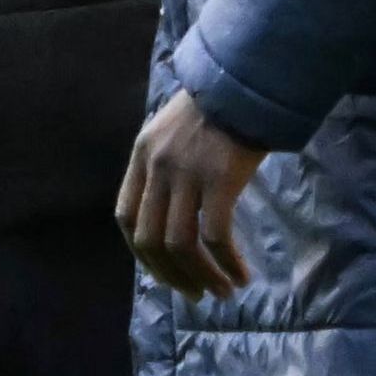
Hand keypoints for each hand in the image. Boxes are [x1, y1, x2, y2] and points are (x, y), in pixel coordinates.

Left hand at [115, 88, 269, 295]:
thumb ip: (166, 165)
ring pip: (180, 245)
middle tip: (194, 293)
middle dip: (170, 275)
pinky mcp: (220, 181)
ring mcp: (187, 174)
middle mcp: (158, 166)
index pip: (126, 215)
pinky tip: (240, 275)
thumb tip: (173, 212)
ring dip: (200, 276)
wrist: (250, 81)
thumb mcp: (175, 131)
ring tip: (220, 292)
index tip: (161, 272)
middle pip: (150, 238)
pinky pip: (215, 237)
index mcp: (142, 155)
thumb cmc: (220, 107)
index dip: (140, 251)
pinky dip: (226, 264)